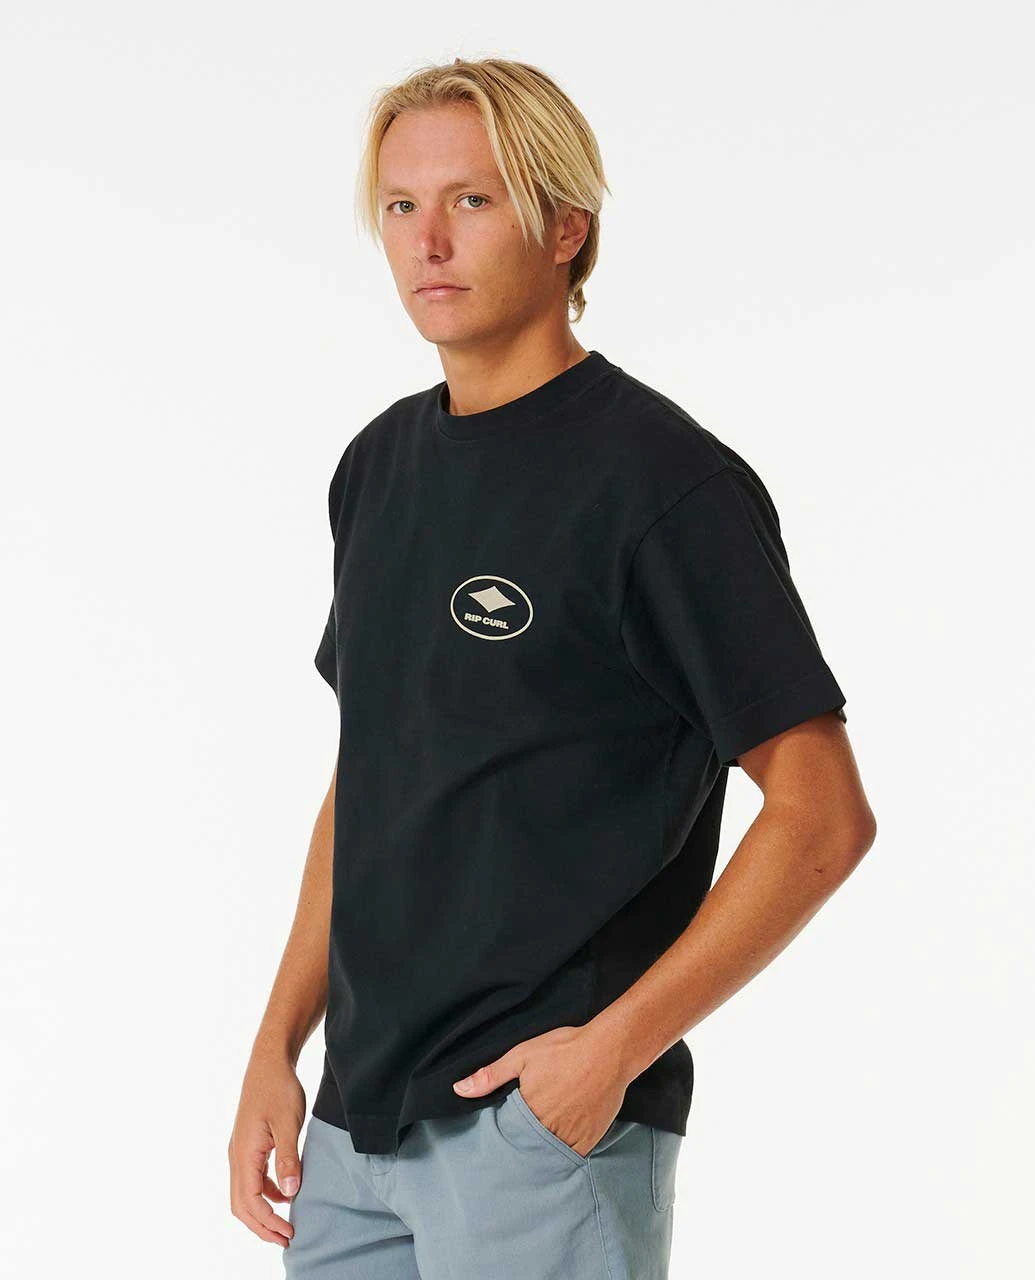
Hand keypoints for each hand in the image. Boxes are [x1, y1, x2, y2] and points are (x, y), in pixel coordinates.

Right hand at [228, 1055, 305, 1246]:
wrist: (268, 1062)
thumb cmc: (278, 1088)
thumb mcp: (289, 1123)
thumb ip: (288, 1158)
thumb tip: (290, 1193)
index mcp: (244, 1154)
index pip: (250, 1202)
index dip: (268, 1222)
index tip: (289, 1233)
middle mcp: (236, 1156)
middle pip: (241, 1205)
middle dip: (261, 1226)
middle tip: (286, 1238)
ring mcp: (240, 1151)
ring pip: (244, 1194)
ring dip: (262, 1212)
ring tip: (285, 1223)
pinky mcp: (248, 1145)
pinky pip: (252, 1178)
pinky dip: (265, 1193)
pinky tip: (284, 1194)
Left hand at [452, 1022, 627, 1157]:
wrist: (609, 1051)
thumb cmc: (565, 1049)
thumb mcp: (522, 1055)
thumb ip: (490, 1076)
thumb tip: (459, 1089)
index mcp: (527, 1110)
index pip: (505, 1135)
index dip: (502, 1135)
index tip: (498, 1138)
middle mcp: (547, 1129)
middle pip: (526, 1148)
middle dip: (519, 1148)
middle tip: (514, 1150)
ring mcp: (570, 1136)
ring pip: (547, 1156)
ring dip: (539, 1155)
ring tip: (533, 1153)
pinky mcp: (589, 1139)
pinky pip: (571, 1156)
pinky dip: (562, 1155)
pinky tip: (557, 1150)